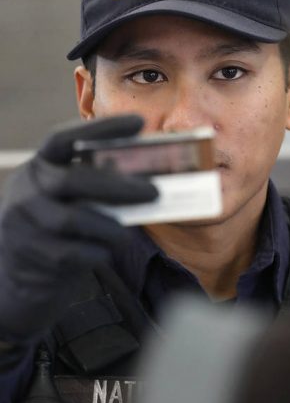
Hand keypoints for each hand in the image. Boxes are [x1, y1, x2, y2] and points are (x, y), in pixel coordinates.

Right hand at [0, 115, 157, 343]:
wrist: (23, 278)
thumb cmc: (61, 231)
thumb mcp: (72, 200)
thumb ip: (97, 184)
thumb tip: (150, 177)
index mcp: (39, 167)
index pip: (64, 138)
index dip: (100, 129)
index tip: (139, 123)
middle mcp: (25, 190)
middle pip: (74, 180)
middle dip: (120, 186)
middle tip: (155, 192)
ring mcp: (22, 224)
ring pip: (75, 220)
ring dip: (112, 225)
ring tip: (130, 230)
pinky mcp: (30, 256)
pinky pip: (75, 253)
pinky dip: (99, 252)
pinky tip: (106, 252)